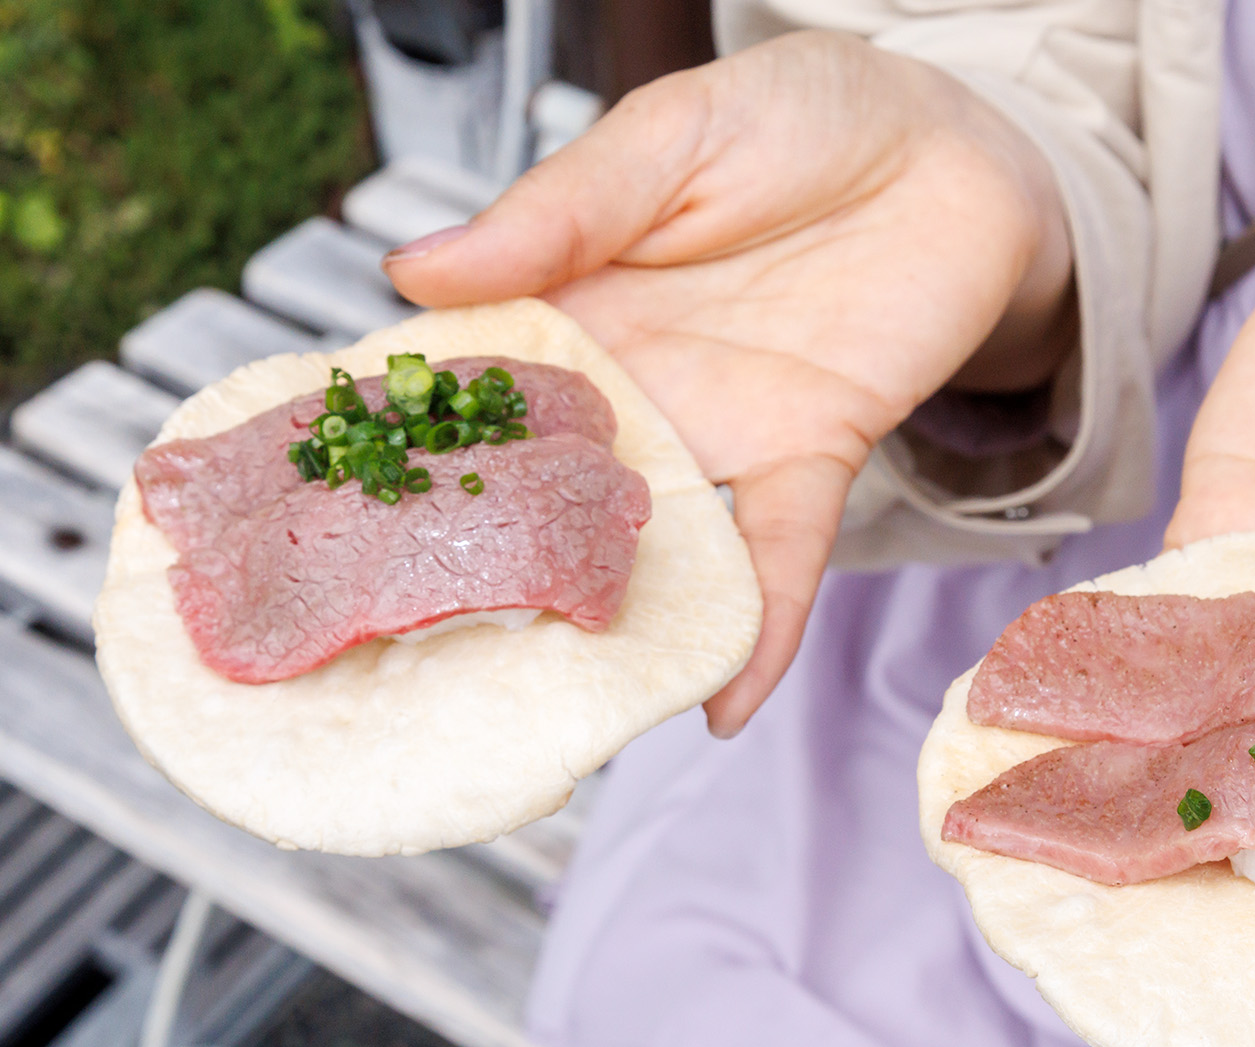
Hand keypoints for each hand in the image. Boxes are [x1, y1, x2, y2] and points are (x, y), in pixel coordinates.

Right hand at [385, 31, 1072, 734]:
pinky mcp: (810, 458)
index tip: (309, 522)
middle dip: (475, 576)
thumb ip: (559, 210)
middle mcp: (629, 386)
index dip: (392, 445)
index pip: (460, 382)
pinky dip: (758, 631)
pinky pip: (780, 560)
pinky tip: (720, 708)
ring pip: (642, 550)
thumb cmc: (801, 117)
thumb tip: (414, 270)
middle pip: (535, 495)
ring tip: (537, 721)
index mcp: (567, 300)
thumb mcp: (668, 137)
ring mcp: (716, 434)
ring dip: (597, 631)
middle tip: (393, 668)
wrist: (945, 144)